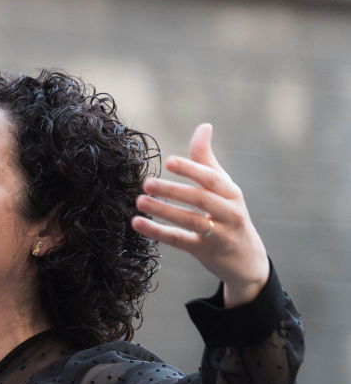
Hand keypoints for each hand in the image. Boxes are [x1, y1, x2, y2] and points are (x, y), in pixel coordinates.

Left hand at [132, 123, 269, 306]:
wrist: (245, 258)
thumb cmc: (228, 214)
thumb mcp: (223, 188)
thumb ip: (207, 160)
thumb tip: (204, 126)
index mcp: (231, 193)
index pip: (211, 178)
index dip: (191, 169)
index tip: (168, 160)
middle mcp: (229, 212)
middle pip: (201, 199)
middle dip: (173, 190)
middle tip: (146, 183)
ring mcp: (219, 234)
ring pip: (191, 221)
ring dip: (164, 211)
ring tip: (139, 201)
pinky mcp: (206, 252)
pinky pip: (180, 240)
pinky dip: (158, 232)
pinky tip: (138, 224)